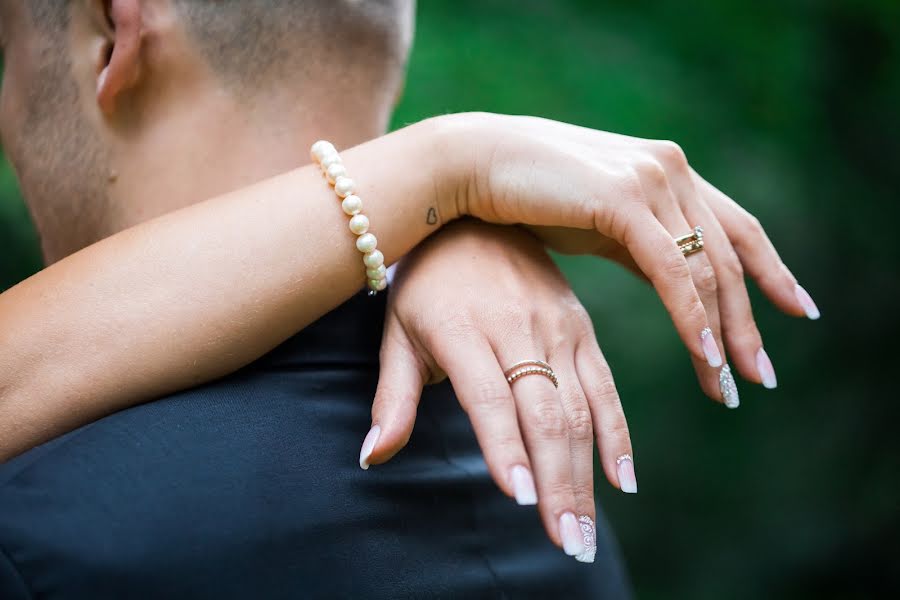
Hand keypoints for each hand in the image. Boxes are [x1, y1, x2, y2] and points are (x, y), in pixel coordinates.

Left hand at [360, 220, 634, 561]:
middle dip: (556, 483)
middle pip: (544, 413)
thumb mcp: (398, 331)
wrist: (472, 212)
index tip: (520, 499)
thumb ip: (391, 397)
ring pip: (578, 409)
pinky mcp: (581, 327)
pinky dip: (617, 435)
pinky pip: (605, 387)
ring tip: (585, 532)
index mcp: (463, 328)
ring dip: (586, 475)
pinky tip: (622, 480)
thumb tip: (371, 457)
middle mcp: (517, 326)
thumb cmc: (425, 283)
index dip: (505, 447)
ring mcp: (556, 326)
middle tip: (566, 543)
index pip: (489, 397)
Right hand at [434, 113, 818, 402]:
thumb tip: (674, 281)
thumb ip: (640, 243)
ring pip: (706, 268)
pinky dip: (690, 315)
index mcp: (668, 172)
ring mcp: (649, 179)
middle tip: (761, 376)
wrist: (474, 161)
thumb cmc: (527, 194)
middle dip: (748, 322)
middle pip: (730, 256)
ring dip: (723, 333)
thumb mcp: (598, 220)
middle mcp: (670, 169)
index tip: (796, 308)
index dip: (771, 269)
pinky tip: (702, 354)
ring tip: (727, 384)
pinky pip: (670, 268)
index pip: (737, 227)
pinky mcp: (622, 198)